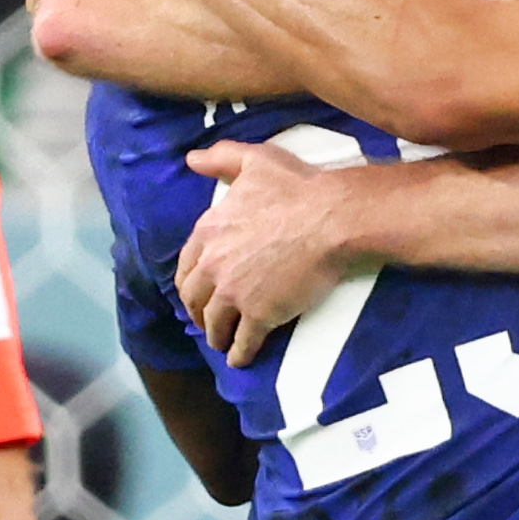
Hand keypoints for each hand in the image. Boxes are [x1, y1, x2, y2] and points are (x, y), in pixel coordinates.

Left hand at [176, 138, 374, 356]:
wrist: (331, 219)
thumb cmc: (298, 187)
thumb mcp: (255, 161)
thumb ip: (221, 158)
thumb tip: (191, 159)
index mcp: (209, 231)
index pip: (187, 265)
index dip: (189, 282)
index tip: (195, 292)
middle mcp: (214, 264)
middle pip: (194, 298)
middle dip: (197, 312)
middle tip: (206, 321)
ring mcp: (235, 292)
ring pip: (215, 323)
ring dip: (215, 336)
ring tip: (222, 343)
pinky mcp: (259, 315)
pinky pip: (243, 342)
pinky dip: (239, 354)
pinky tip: (240, 360)